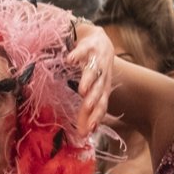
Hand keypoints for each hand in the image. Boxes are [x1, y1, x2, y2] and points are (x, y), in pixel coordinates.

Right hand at [66, 22, 113, 136]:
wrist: (100, 40)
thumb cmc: (95, 69)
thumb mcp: (93, 90)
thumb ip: (87, 110)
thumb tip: (84, 133)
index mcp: (104, 88)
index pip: (101, 106)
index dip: (95, 119)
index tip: (86, 132)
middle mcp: (103, 76)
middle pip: (98, 92)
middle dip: (93, 103)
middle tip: (87, 114)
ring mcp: (97, 61)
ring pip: (93, 72)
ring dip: (89, 82)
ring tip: (82, 91)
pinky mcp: (89, 46)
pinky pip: (82, 51)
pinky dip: (77, 55)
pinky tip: (69, 60)